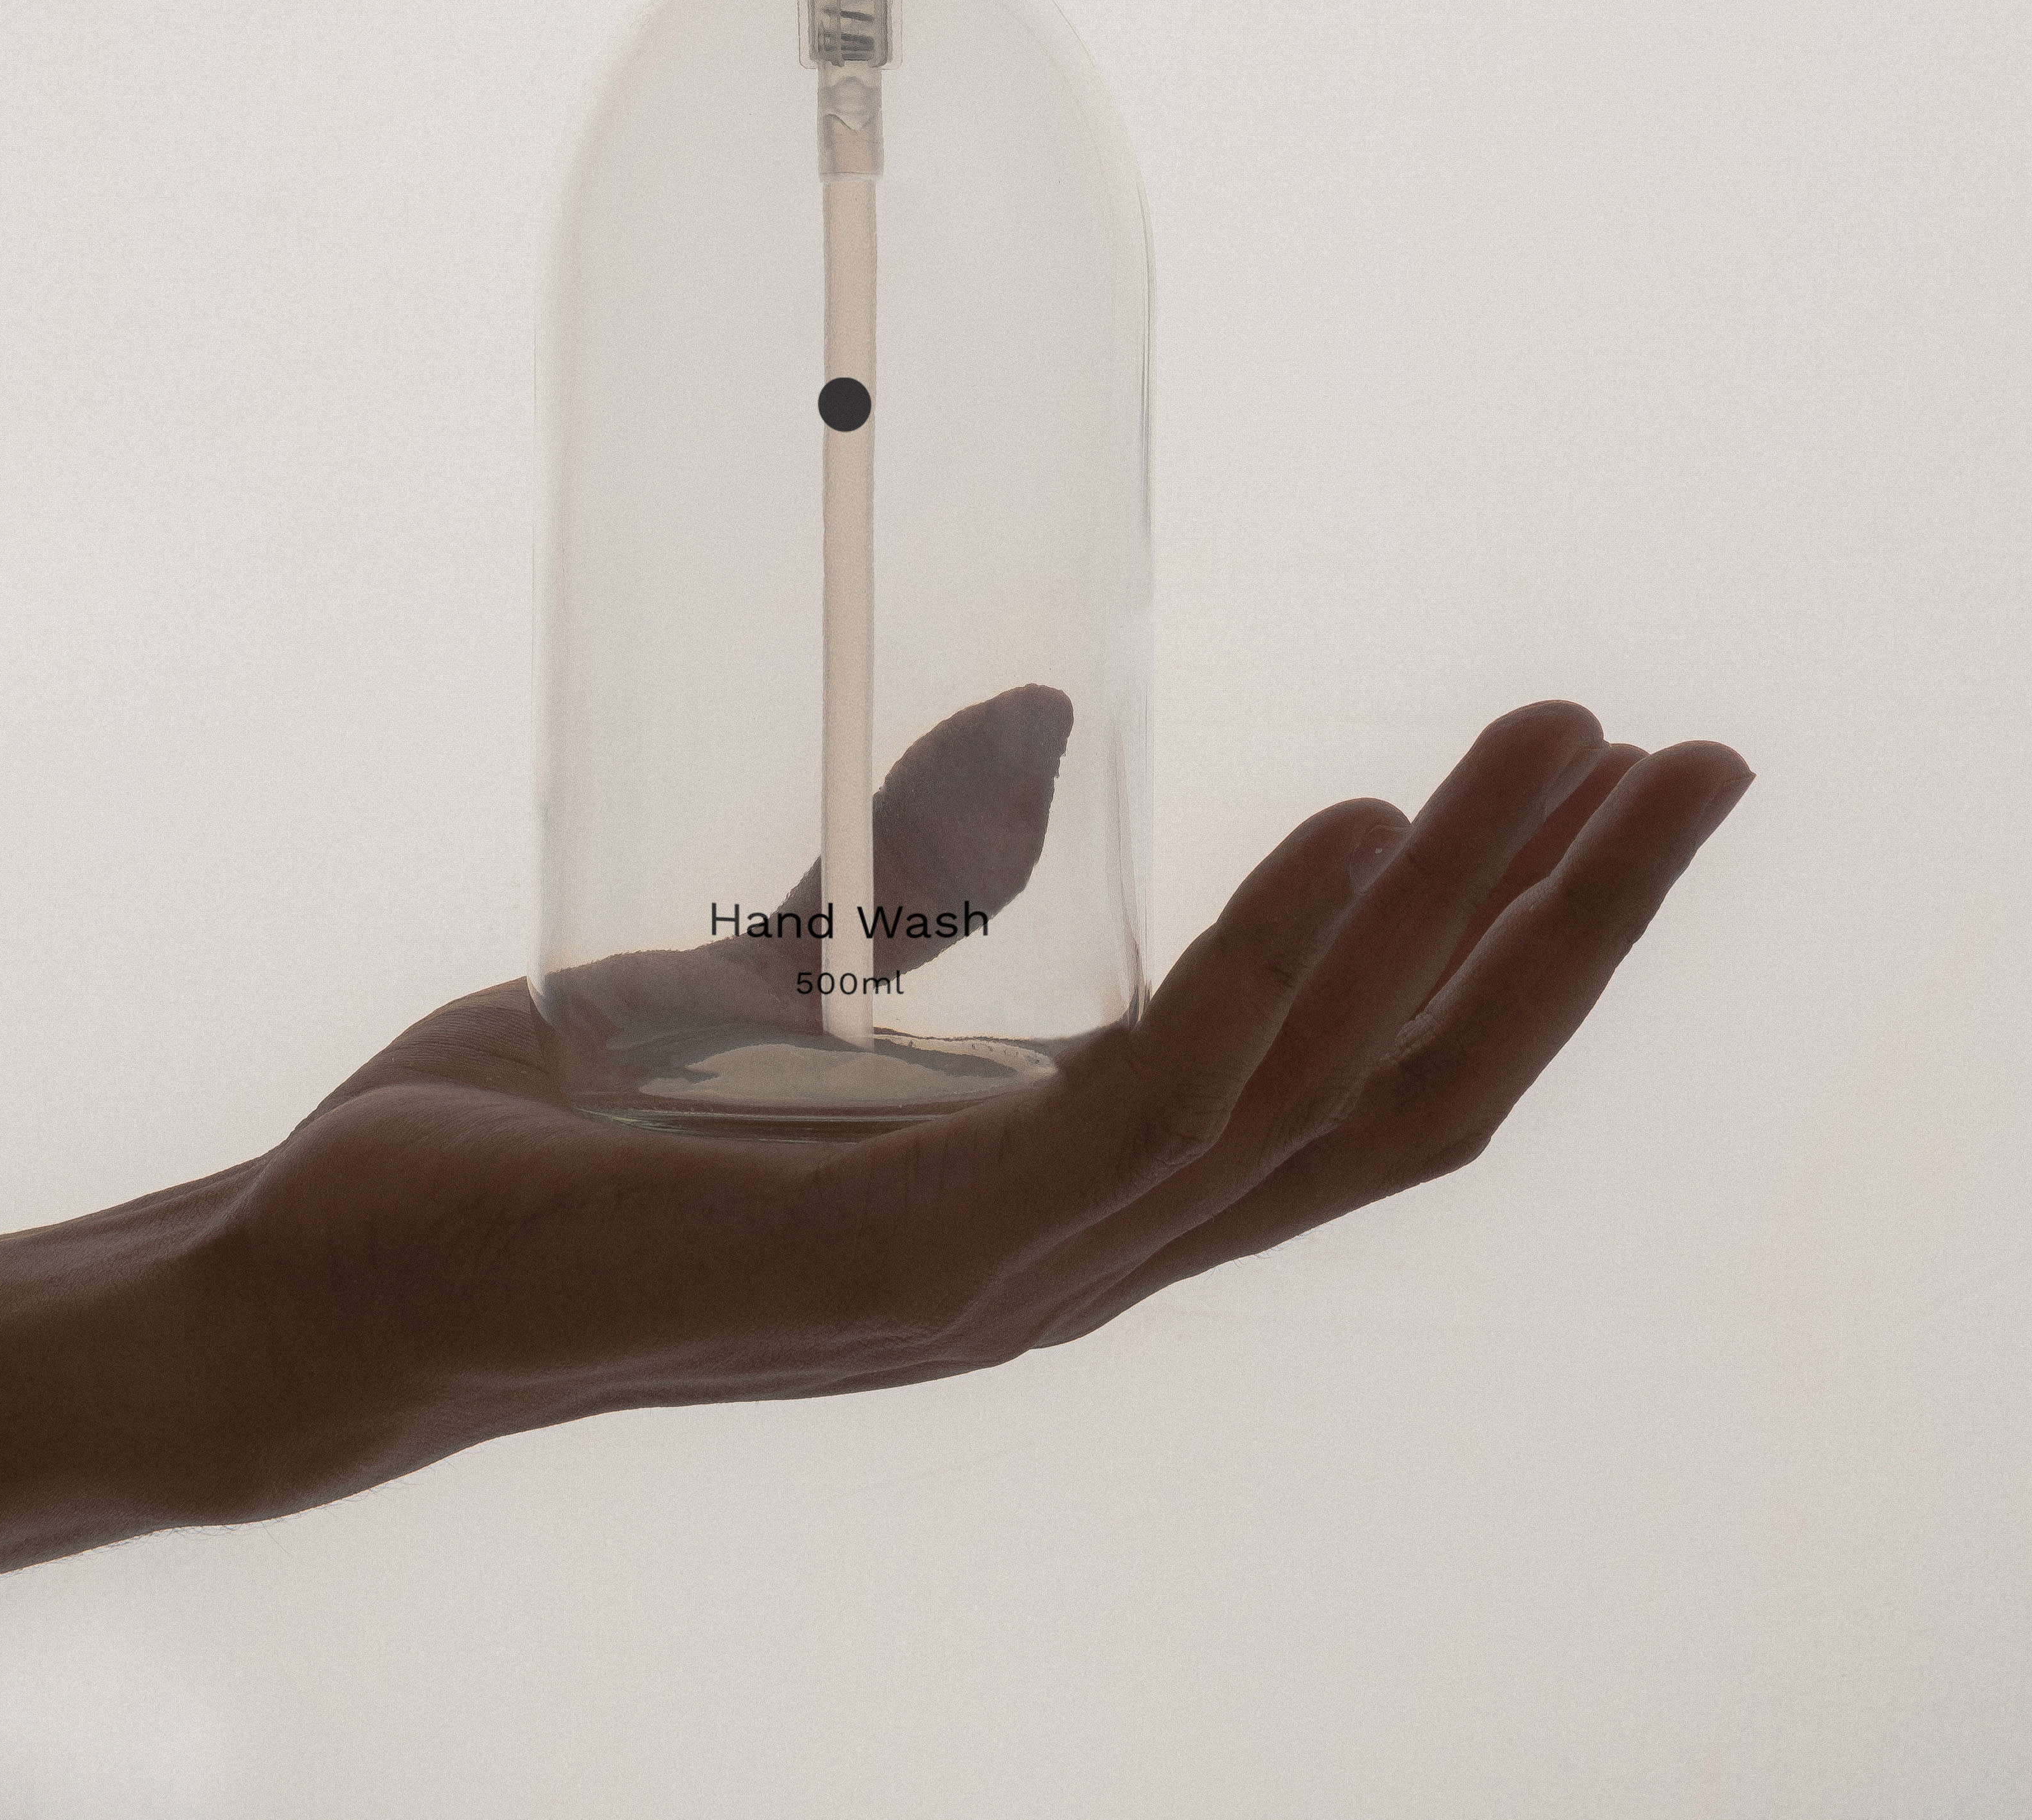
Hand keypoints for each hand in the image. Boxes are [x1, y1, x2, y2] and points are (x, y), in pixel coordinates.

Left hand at [213, 700, 1752, 1502]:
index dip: (1514, 957)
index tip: (1612, 795)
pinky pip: (1148, 1105)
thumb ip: (882, 932)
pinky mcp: (904, 1252)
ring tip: (1561, 753)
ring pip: (1317, 1092)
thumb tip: (1000, 763)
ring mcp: (1007, 1273)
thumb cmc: (547, 1145)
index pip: (1356, 1086)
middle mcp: (1080, 1258)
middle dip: (1568, 931)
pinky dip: (1269, 963)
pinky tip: (1357, 831)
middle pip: (1402, 1094)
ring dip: (1461, 912)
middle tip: (1689, 758)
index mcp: (1064, 1200)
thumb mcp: (756, 1008)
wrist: (342, 1278)